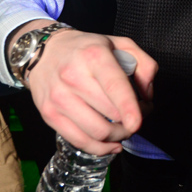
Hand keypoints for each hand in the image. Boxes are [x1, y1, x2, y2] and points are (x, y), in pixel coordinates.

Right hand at [21, 26, 157, 154]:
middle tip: (138, 114)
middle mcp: (73, 76)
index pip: (114, 86)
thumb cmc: (86, 49)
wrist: (44, 52)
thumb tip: (147, 94)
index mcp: (94, 56)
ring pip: (96, 132)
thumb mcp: (120, 43)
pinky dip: (100, 148)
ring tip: (124, 128)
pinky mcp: (49, 114)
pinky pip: (79, 141)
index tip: (137, 123)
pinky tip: (111, 143)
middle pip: (110, 114)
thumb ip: (144, 64)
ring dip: (118, 136)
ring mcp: (59, 97)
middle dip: (132, 120)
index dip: (128, 108)